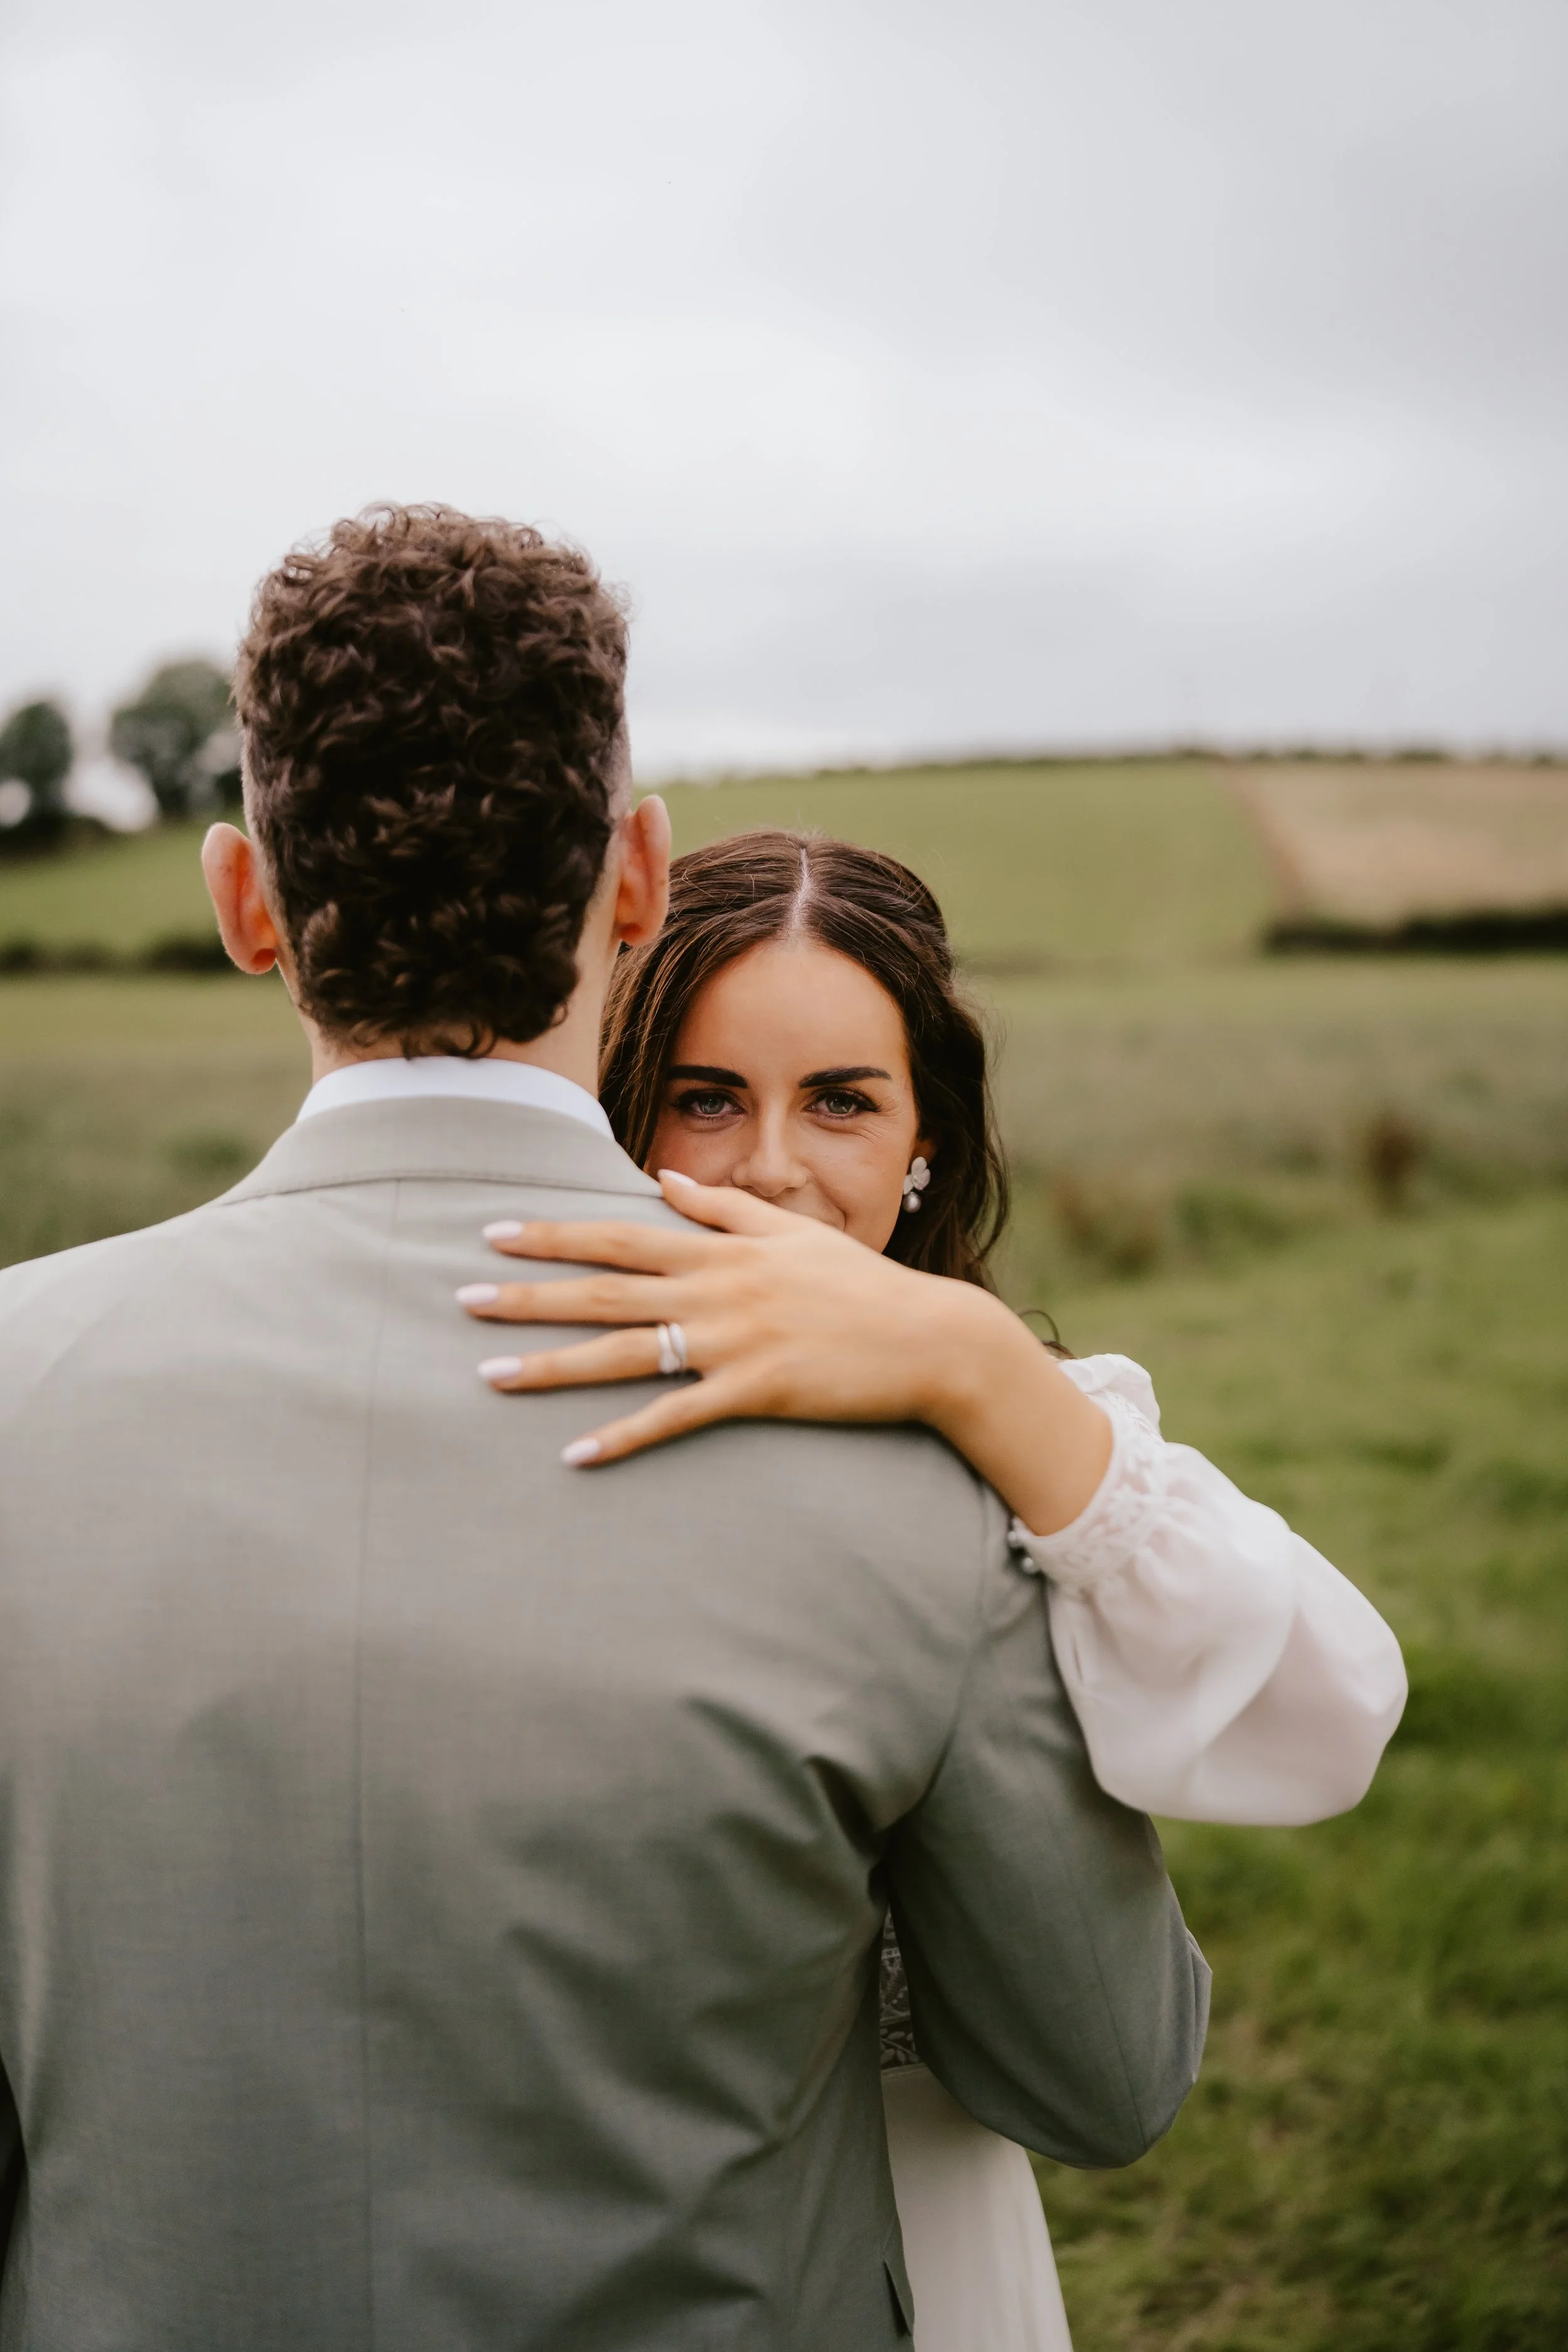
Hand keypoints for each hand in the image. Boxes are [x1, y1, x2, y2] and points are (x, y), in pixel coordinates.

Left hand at [460, 1171, 986, 1463]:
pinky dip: (623, 1437)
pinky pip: (674, 1417)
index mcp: (721, 1251)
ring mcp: (733, 1343)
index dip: (554, 1232)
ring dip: (552, 1365)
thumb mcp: (794, 1232)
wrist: (929, 1339)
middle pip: (604, 1290)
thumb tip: (664, 1181)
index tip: (494, 1231)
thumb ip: (725, 1208)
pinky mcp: (754, 1393)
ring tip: (489, 1375)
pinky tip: (575, 1454)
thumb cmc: (862, 1285)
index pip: (620, 1234)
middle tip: (462, 1299)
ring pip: (624, 1353)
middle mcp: (716, 1291)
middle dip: (529, 1294)